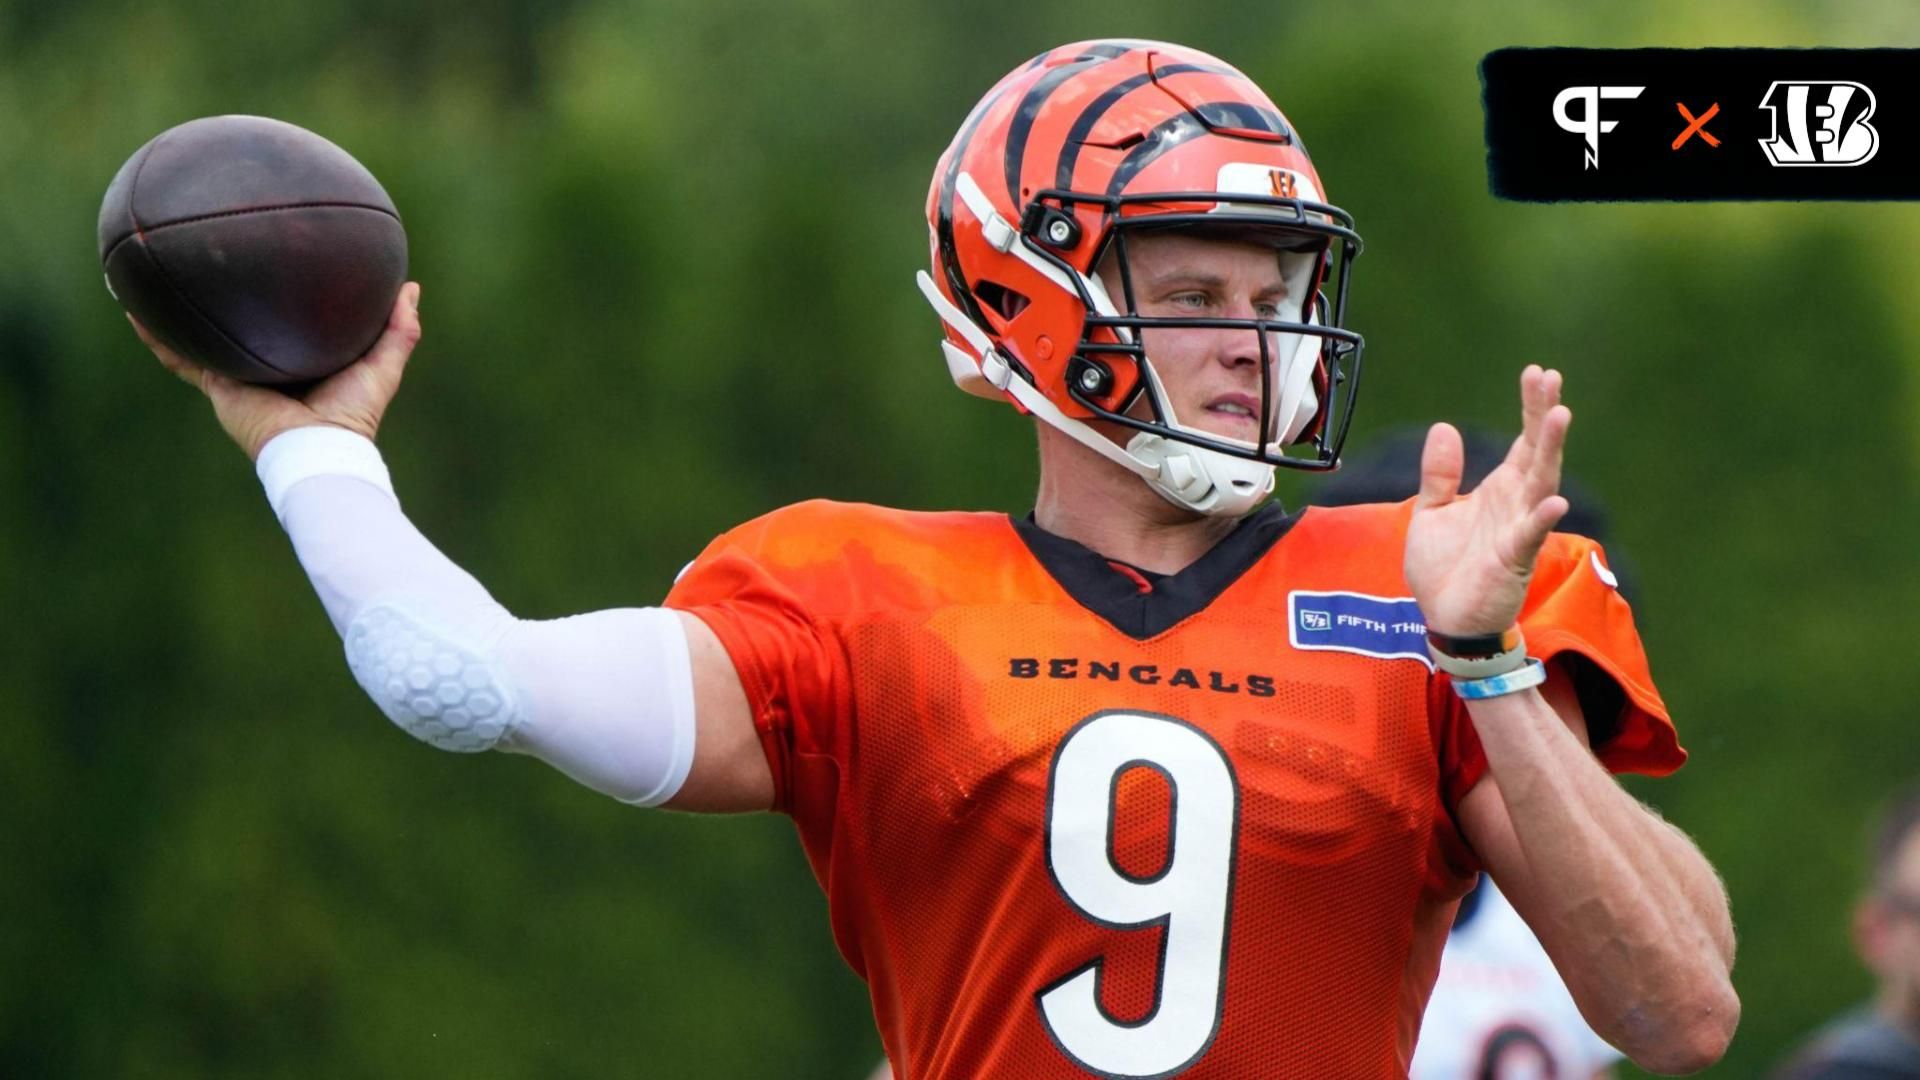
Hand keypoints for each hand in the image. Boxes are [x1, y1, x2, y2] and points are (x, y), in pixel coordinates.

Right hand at [135, 281, 422, 459]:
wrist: (319, 448)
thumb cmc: (354, 413)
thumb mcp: (383, 363)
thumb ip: (399, 329)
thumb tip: (409, 287)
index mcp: (302, 360)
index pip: (285, 323)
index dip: (277, 300)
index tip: (271, 264)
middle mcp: (266, 366)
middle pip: (240, 326)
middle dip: (223, 300)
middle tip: (206, 260)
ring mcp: (238, 377)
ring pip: (201, 338)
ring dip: (177, 312)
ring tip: (153, 277)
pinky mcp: (218, 387)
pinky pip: (179, 358)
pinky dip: (155, 336)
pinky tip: (134, 310)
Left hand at [1405, 364, 1570, 635]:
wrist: (1445, 618)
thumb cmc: (1444, 568)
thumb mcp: (1431, 512)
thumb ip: (1440, 474)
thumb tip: (1444, 427)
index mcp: (1500, 490)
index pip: (1522, 442)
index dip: (1531, 409)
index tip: (1537, 373)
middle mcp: (1517, 504)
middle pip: (1537, 453)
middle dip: (1544, 416)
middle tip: (1551, 380)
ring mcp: (1519, 530)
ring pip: (1541, 485)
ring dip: (1551, 452)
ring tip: (1559, 416)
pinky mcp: (1513, 560)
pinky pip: (1530, 536)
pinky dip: (1542, 519)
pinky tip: (1554, 503)